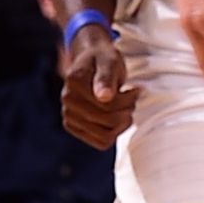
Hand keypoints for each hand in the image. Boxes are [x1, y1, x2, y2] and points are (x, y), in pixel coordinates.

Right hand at [59, 16, 132, 145]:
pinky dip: (114, 133)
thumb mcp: (110, 61)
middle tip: (133, 98)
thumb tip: (103, 96)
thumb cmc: (104, 59)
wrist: (92, 62)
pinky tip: (117, 116)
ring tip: (126, 108)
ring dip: (122, 124)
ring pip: (105, 136)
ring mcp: (68, 116)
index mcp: (75, 81)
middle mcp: (67, 101)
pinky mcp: (74, 127)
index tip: (136, 89)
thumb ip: (106, 77)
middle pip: (107, 121)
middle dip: (127, 111)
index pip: (108, 105)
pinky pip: (101, 142)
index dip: (128, 99)